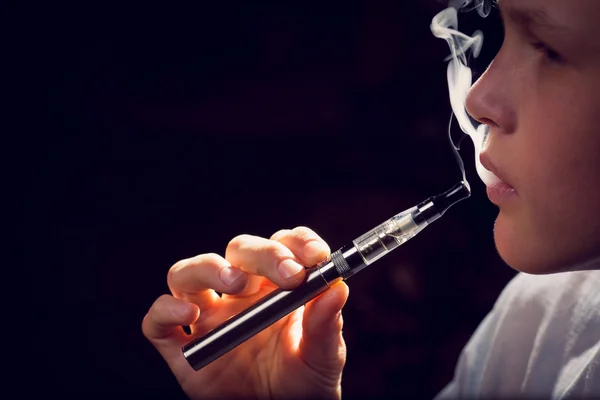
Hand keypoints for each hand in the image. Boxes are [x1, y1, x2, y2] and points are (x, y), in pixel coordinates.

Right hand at [142, 226, 348, 398]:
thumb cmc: (303, 382)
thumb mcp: (323, 357)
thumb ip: (326, 325)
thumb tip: (337, 288)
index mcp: (277, 286)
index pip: (283, 245)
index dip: (297, 242)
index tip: (317, 255)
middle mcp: (239, 293)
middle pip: (238, 250)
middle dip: (262, 254)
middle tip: (288, 274)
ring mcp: (208, 317)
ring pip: (188, 272)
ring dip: (209, 268)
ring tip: (236, 284)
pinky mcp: (181, 346)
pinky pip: (158, 320)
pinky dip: (165, 310)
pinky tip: (189, 315)